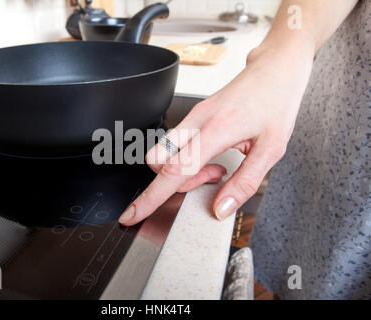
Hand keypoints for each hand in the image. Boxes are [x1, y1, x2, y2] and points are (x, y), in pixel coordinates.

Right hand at [118, 44, 313, 225]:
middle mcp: (197, 121)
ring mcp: (192, 117)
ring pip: (164, 152)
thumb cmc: (276, 102)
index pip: (174, 170)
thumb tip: (221, 208)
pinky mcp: (194, 116)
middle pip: (157, 161)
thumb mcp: (271, 150)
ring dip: (182, 170)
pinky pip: (176, 144)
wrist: (275, 70)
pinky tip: (213, 156)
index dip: (151, 197)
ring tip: (216, 167)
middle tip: (210, 179)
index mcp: (216, 130)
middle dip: (173, 182)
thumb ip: (244, 183)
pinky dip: (188, 159)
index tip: (133, 214)